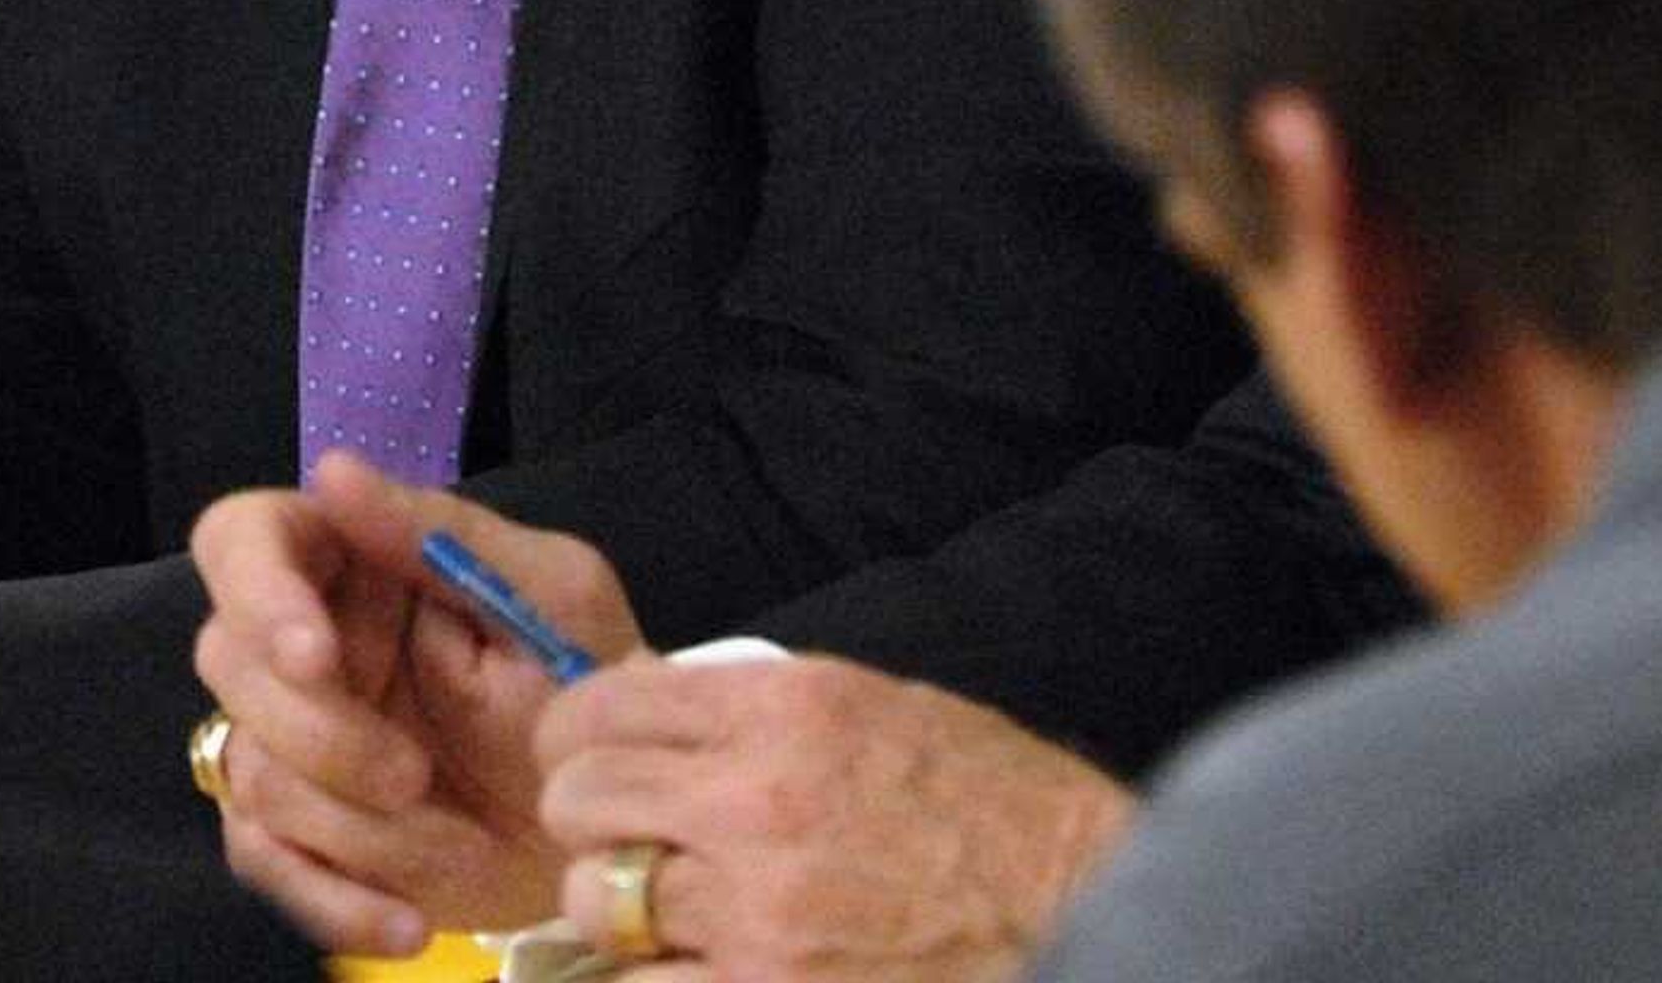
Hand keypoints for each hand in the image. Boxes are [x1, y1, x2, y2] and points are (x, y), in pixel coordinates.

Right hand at [190, 452, 646, 954]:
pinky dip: (334, 900)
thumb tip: (331, 470)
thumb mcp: (546, 593)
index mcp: (349, 561)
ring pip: (248, 769)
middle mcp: (302, 642)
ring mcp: (291, 742)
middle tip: (412, 775)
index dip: (257, 592)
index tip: (314, 655)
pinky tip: (410, 921)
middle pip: (228, 662)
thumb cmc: (587, 680)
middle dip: (320, 733)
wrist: (617, 822)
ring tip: (452, 839)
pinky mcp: (301, 833)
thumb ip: (439, 533)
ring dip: (348, 820)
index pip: (242, 538)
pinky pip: (263, 863)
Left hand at [536, 656, 1135, 982]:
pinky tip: (695, 966)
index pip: (605, 706)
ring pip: (595, 903)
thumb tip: (645, 712)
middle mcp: (756, 800)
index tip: (583, 754)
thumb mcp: (876, 709)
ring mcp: (757, 911)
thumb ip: (756, 709)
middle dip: (585, 817)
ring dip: (615, 909)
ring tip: (662, 912)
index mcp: (785, 709)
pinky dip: (655, 979)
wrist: (1085, 905)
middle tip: (616, 836)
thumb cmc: (993, 808)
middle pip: (581, 801)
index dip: (576, 734)